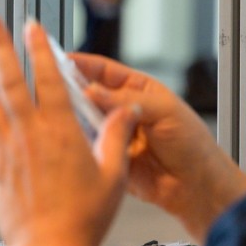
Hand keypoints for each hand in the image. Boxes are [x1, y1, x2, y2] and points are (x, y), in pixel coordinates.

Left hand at [0, 15, 138, 245]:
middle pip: (9, 80)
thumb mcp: (114, 175)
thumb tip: (129, 109)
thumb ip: (117, 138)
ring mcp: (4, 150)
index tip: (31, 25)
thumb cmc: (86, 217)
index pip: (49, 78)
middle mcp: (28, 134)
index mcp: (61, 131)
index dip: (40, 49)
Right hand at [72, 53, 245, 240]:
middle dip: (70, 88)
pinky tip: (68, 136)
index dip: (80, 63)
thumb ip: (127, 100)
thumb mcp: (164, 111)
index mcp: (138, 90)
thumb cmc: (192, 145)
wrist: (195, 186)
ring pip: (83, 118)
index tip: (58, 59)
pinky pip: (86, 144)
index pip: (103, 70)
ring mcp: (113, 133)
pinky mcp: (107, 155)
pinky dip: (76, 140)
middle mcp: (122, 109)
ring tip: (57, 111)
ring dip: (72, 115)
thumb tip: (93, 91)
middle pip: (88, 93)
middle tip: (51, 87)